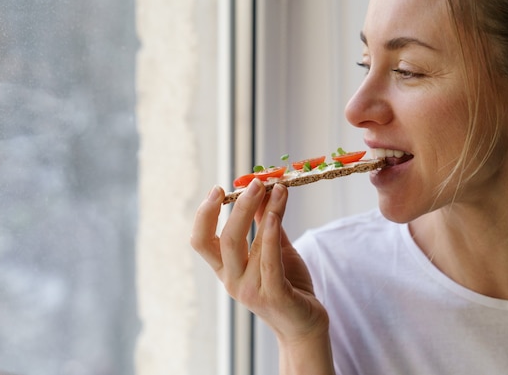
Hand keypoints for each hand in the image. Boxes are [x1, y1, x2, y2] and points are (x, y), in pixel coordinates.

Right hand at [191, 179, 328, 341]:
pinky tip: (275, 215)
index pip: (201, 240)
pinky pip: (269, 261)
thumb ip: (265, 222)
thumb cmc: (288, 284)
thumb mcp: (274, 249)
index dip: (204, 214)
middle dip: (239, 206)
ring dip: (264, 211)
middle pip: (224, 238)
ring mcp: (250, 290)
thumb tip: (261, 190)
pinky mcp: (273, 296)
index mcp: (226, 269)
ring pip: (248, 245)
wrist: (305, 324)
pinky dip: (269, 235)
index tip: (218, 189)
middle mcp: (232, 280)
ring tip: (277, 189)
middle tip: (256, 183)